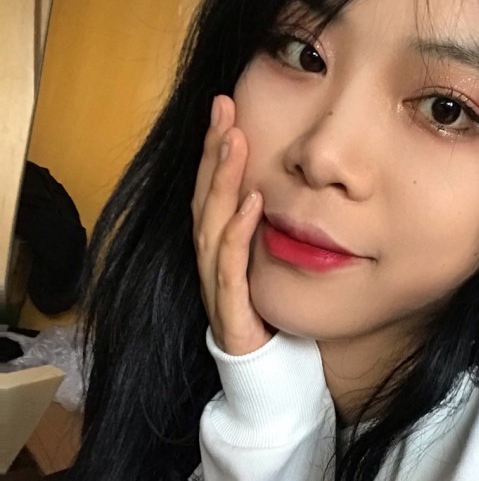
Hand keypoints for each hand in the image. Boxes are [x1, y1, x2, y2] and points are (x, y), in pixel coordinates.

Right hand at [192, 94, 270, 354]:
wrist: (265, 372)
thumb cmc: (264, 315)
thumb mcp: (263, 263)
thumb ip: (260, 229)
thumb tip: (271, 186)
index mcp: (218, 248)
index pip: (211, 190)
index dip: (214, 150)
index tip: (225, 108)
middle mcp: (210, 261)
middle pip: (205, 198)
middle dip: (213, 151)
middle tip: (223, 108)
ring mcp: (216, 284)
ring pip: (211, 224)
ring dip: (222, 180)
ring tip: (234, 141)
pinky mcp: (230, 311)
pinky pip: (230, 267)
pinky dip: (238, 233)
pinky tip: (252, 203)